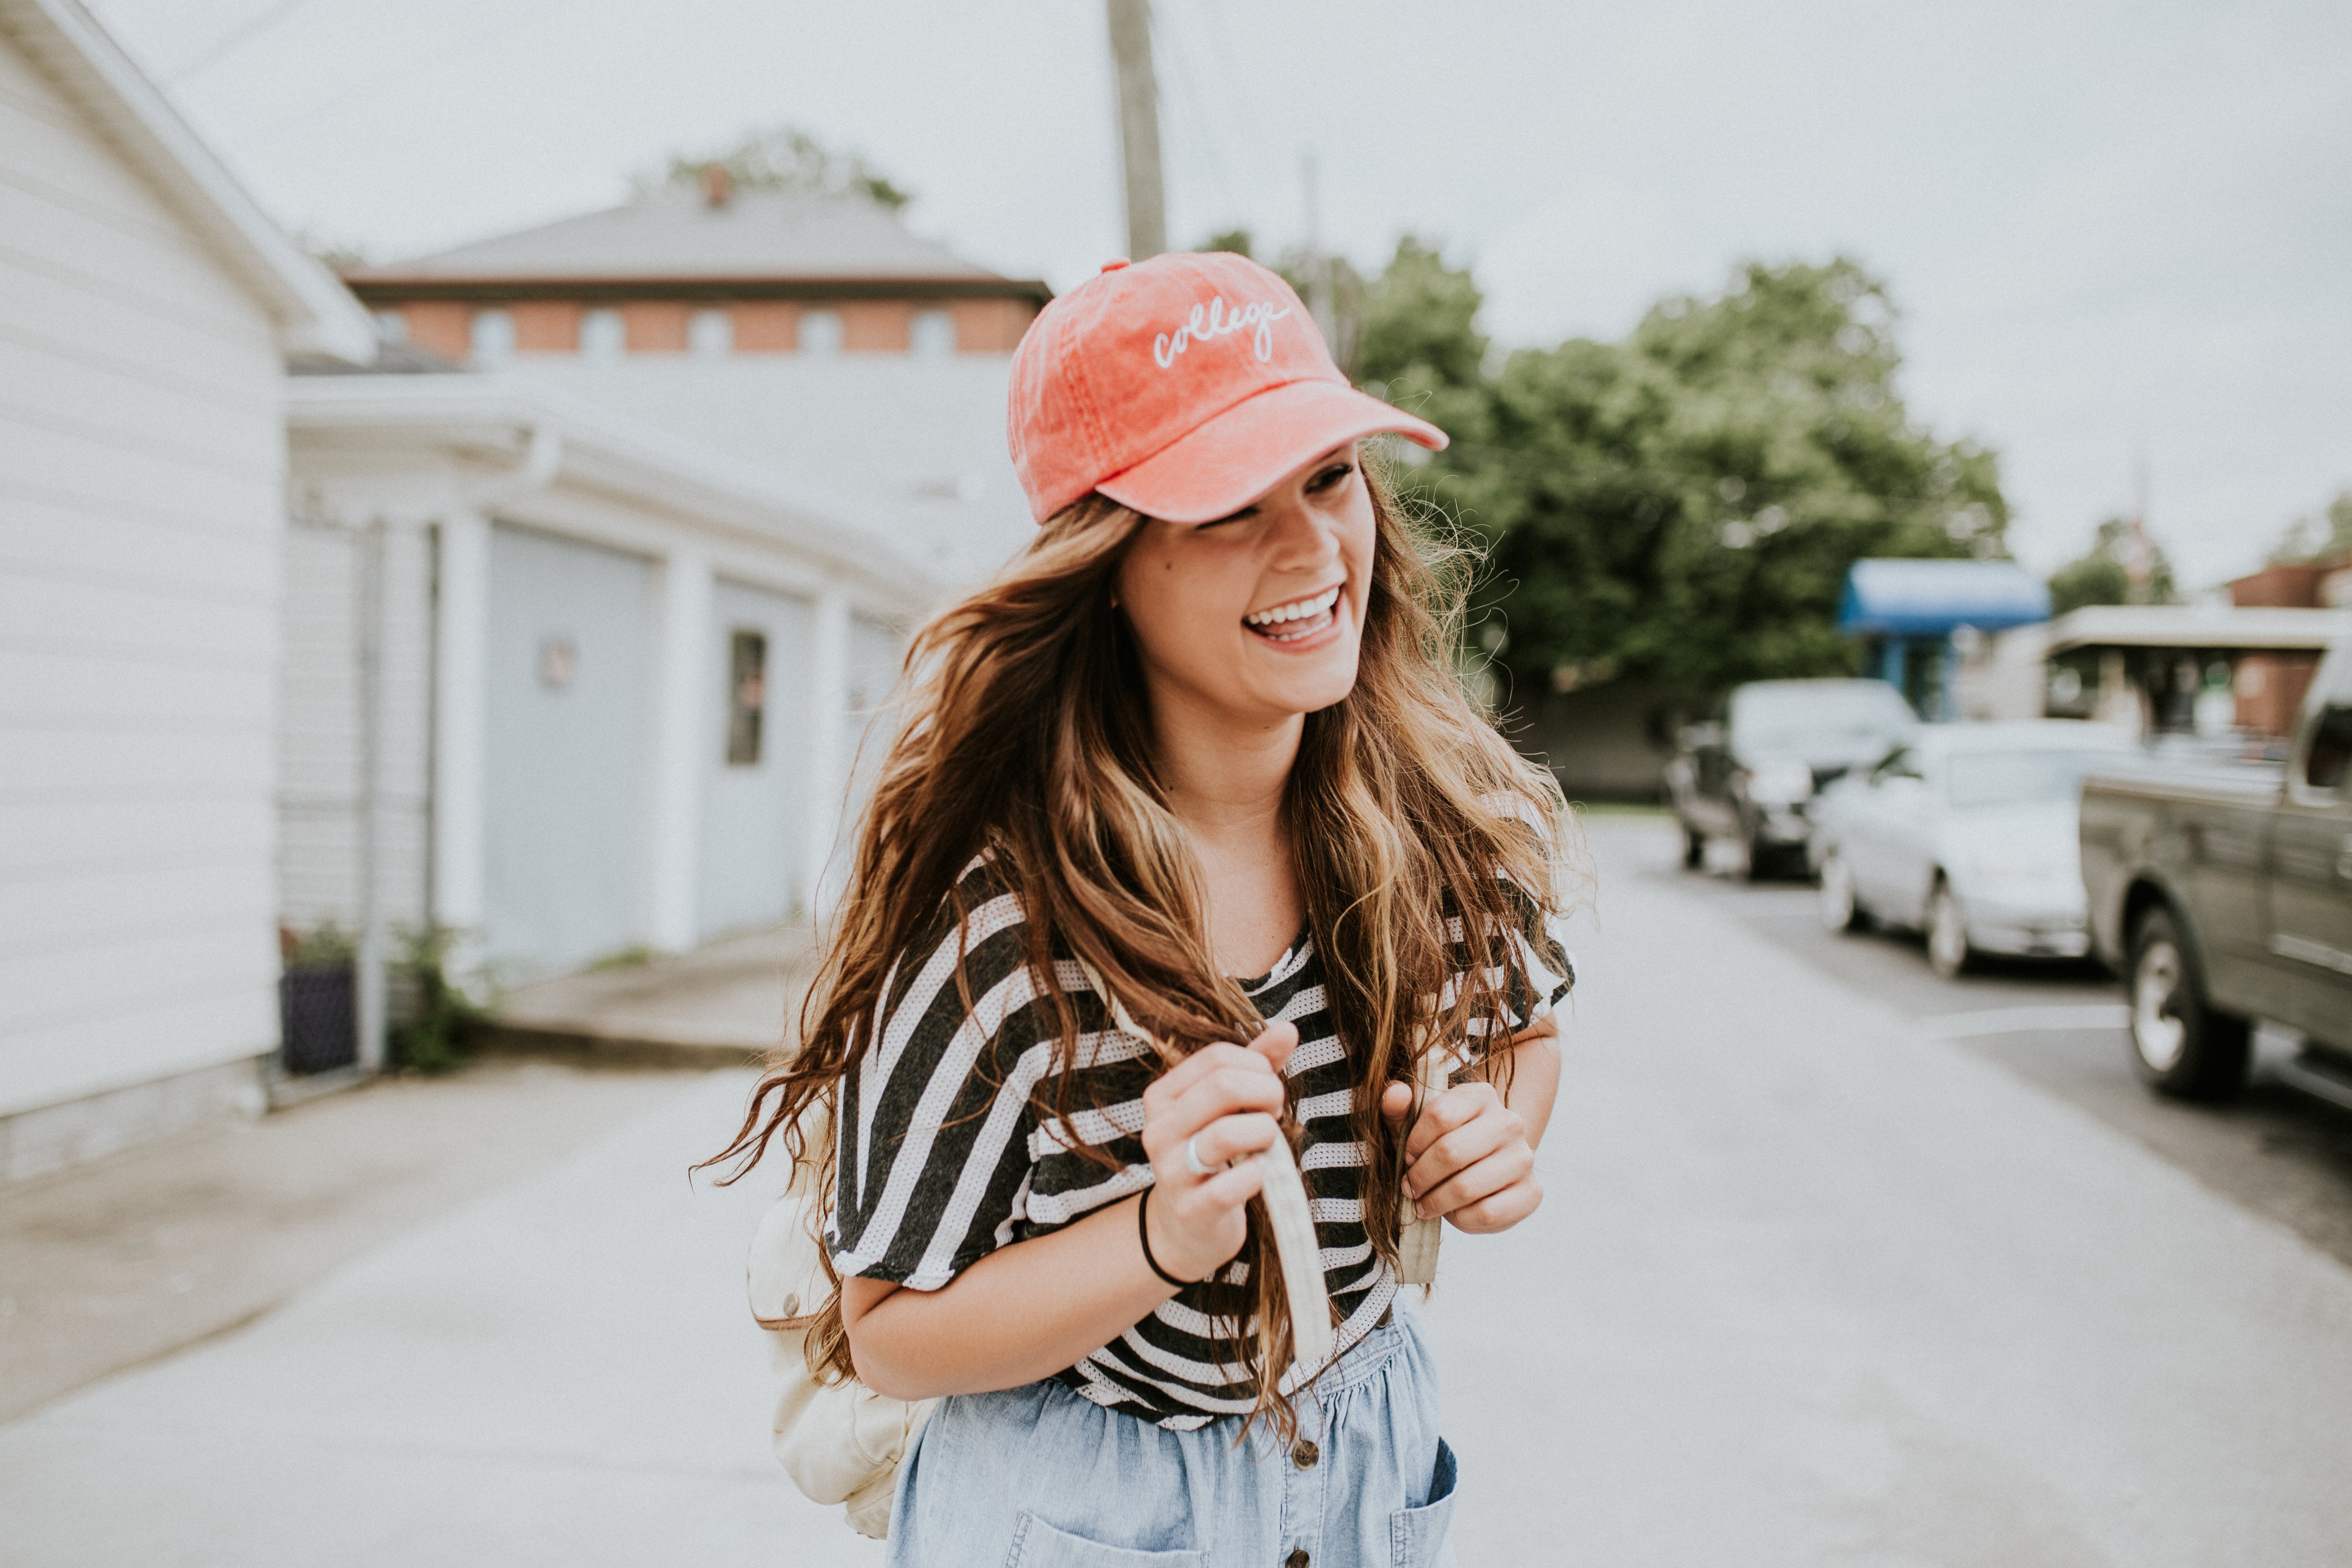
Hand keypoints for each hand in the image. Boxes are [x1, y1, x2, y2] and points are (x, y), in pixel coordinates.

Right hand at [1138, 1020, 1298, 1282]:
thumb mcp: (1231, 1108)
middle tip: (1273, 1115)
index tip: (1266, 1091)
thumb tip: (1288, 1029)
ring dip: (1264, 1135)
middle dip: (1267, 1095)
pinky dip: (1257, 1176)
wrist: (1188, 1228)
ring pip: (1227, 1133)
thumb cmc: (1217, 1157)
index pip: (1218, 1057)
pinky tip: (1257, 1175)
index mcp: (1163, 1096)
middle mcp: (1159, 1129)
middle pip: (1224, 1086)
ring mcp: (1170, 1171)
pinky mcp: (1190, 1209)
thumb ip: (1256, 1067)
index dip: (1258, 1068)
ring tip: (1266, 1146)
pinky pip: (1230, 1185)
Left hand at [1380, 1078, 1539, 1234]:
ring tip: (1424, 1204)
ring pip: (1466, 1186)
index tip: (1408, 1157)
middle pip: (1450, 1151)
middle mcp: (1510, 1122)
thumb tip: (1394, 1093)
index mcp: (1481, 1095)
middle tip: (1410, 1187)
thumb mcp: (1417, 1126)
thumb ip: (1398, 1108)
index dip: (1414, 1143)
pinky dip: (1461, 1219)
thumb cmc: (1445, 1146)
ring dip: (1435, 1201)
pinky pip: (1487, 1213)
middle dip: (1421, 1176)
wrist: (1487, 1172)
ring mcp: (1524, 1157)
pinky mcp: (1531, 1192)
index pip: (1439, 1114)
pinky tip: (1453, 1212)